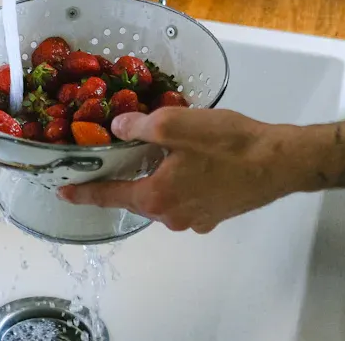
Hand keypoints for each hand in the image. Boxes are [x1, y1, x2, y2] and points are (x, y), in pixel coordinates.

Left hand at [58, 108, 311, 232]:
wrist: (280, 161)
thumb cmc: (229, 142)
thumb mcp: (176, 124)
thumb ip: (140, 127)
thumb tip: (117, 128)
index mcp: (157, 196)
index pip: (109, 196)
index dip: (84, 193)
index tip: (64, 192)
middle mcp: (172, 216)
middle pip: (137, 198)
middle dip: (124, 180)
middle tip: (115, 159)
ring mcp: (197, 220)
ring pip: (163, 199)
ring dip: (155, 180)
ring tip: (155, 157)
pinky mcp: (217, 215)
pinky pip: (186, 200)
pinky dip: (179, 184)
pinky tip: (189, 165)